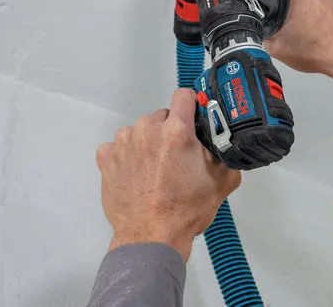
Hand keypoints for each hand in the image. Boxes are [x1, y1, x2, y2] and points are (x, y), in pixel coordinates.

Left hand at [96, 89, 240, 260]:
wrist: (151, 237)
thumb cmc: (185, 211)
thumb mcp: (223, 180)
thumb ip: (225, 152)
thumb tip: (225, 140)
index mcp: (177, 130)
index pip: (184, 95)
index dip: (192, 105)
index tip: (194, 117)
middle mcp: (147, 129)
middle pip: (162, 116)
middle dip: (171, 131)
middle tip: (178, 157)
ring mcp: (123, 143)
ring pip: (140, 131)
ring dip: (148, 143)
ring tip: (156, 170)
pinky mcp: (107, 158)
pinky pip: (118, 147)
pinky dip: (127, 156)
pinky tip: (136, 175)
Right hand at [265, 0, 332, 97]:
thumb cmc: (313, 50)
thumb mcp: (276, 48)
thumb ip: (261, 35)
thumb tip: (254, 30)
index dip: (274, 9)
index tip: (277, 22)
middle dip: (291, 7)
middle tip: (293, 28)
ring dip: (306, 6)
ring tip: (308, 27)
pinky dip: (321, 8)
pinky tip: (321, 24)